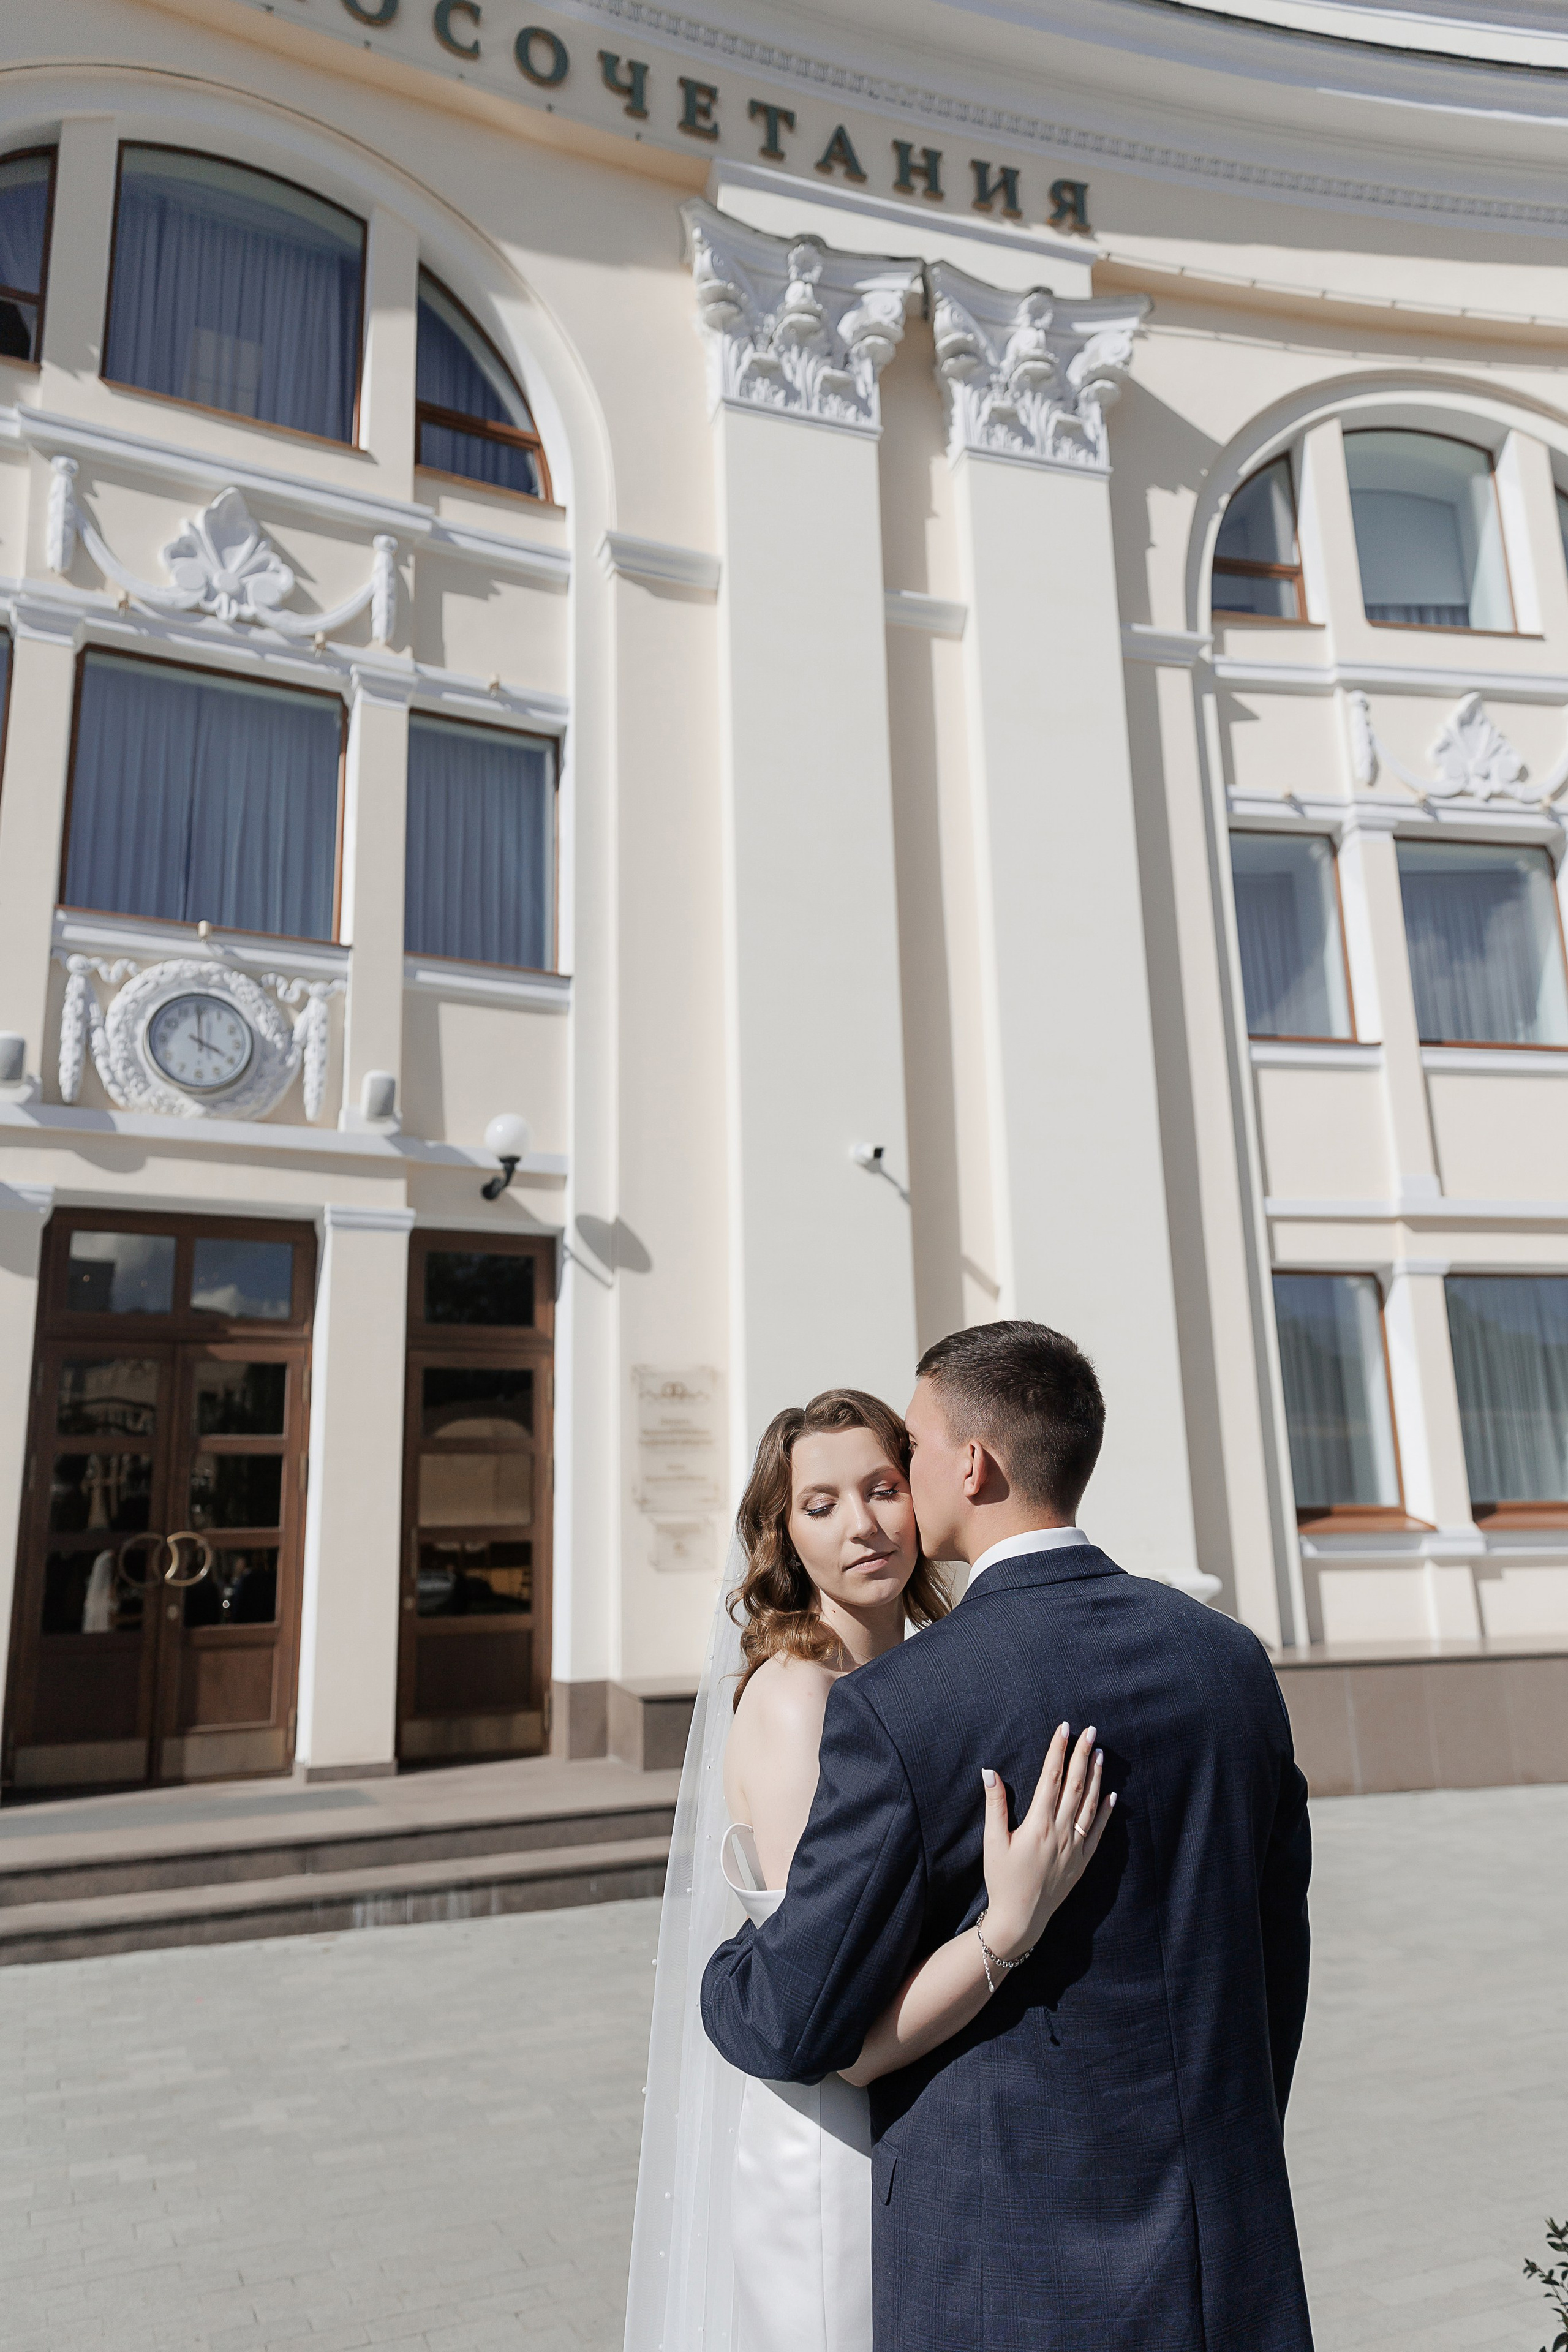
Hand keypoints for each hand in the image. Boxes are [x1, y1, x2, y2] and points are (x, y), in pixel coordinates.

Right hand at [979, 1724, 1113, 1963]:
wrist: (1020, 1919)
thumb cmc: (1002, 1879)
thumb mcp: (992, 1841)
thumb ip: (995, 1805)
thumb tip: (990, 1771)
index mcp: (1037, 1825)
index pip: (1052, 1778)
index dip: (1058, 1751)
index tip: (1064, 1729)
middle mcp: (1060, 1833)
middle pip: (1076, 1786)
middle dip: (1083, 1755)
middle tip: (1090, 1731)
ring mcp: (1074, 1848)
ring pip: (1090, 1805)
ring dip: (1097, 1777)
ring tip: (1101, 1754)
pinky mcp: (1082, 1861)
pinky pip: (1098, 1832)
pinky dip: (1107, 1812)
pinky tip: (1113, 1795)